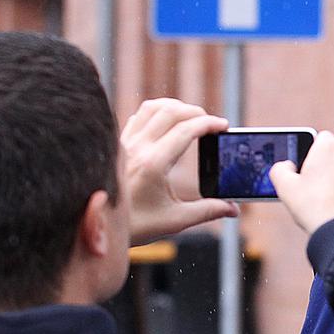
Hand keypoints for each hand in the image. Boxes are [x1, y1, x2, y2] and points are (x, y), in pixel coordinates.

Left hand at [122, 99, 238, 244]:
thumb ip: (207, 211)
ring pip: (152, 108)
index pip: (186, 130)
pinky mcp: (118, 144)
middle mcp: (137, 148)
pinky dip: (156, 113)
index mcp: (153, 164)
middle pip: (170, 111)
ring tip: (191, 117)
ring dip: (175, 107)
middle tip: (211, 123)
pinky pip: (138, 116)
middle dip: (195, 112)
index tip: (223, 126)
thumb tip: (233, 208)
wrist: (99, 226)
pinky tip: (166, 124)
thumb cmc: (137, 225)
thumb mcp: (176, 220)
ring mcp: (125, 143)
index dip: (209, 124)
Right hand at [269, 131, 333, 236]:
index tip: (306, 171)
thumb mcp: (284, 187)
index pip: (319, 139)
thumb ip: (280, 169)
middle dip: (327, 167)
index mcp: (329, 146)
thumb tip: (286, 165)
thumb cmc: (313, 208)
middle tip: (316, 189)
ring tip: (330, 200)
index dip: (311, 154)